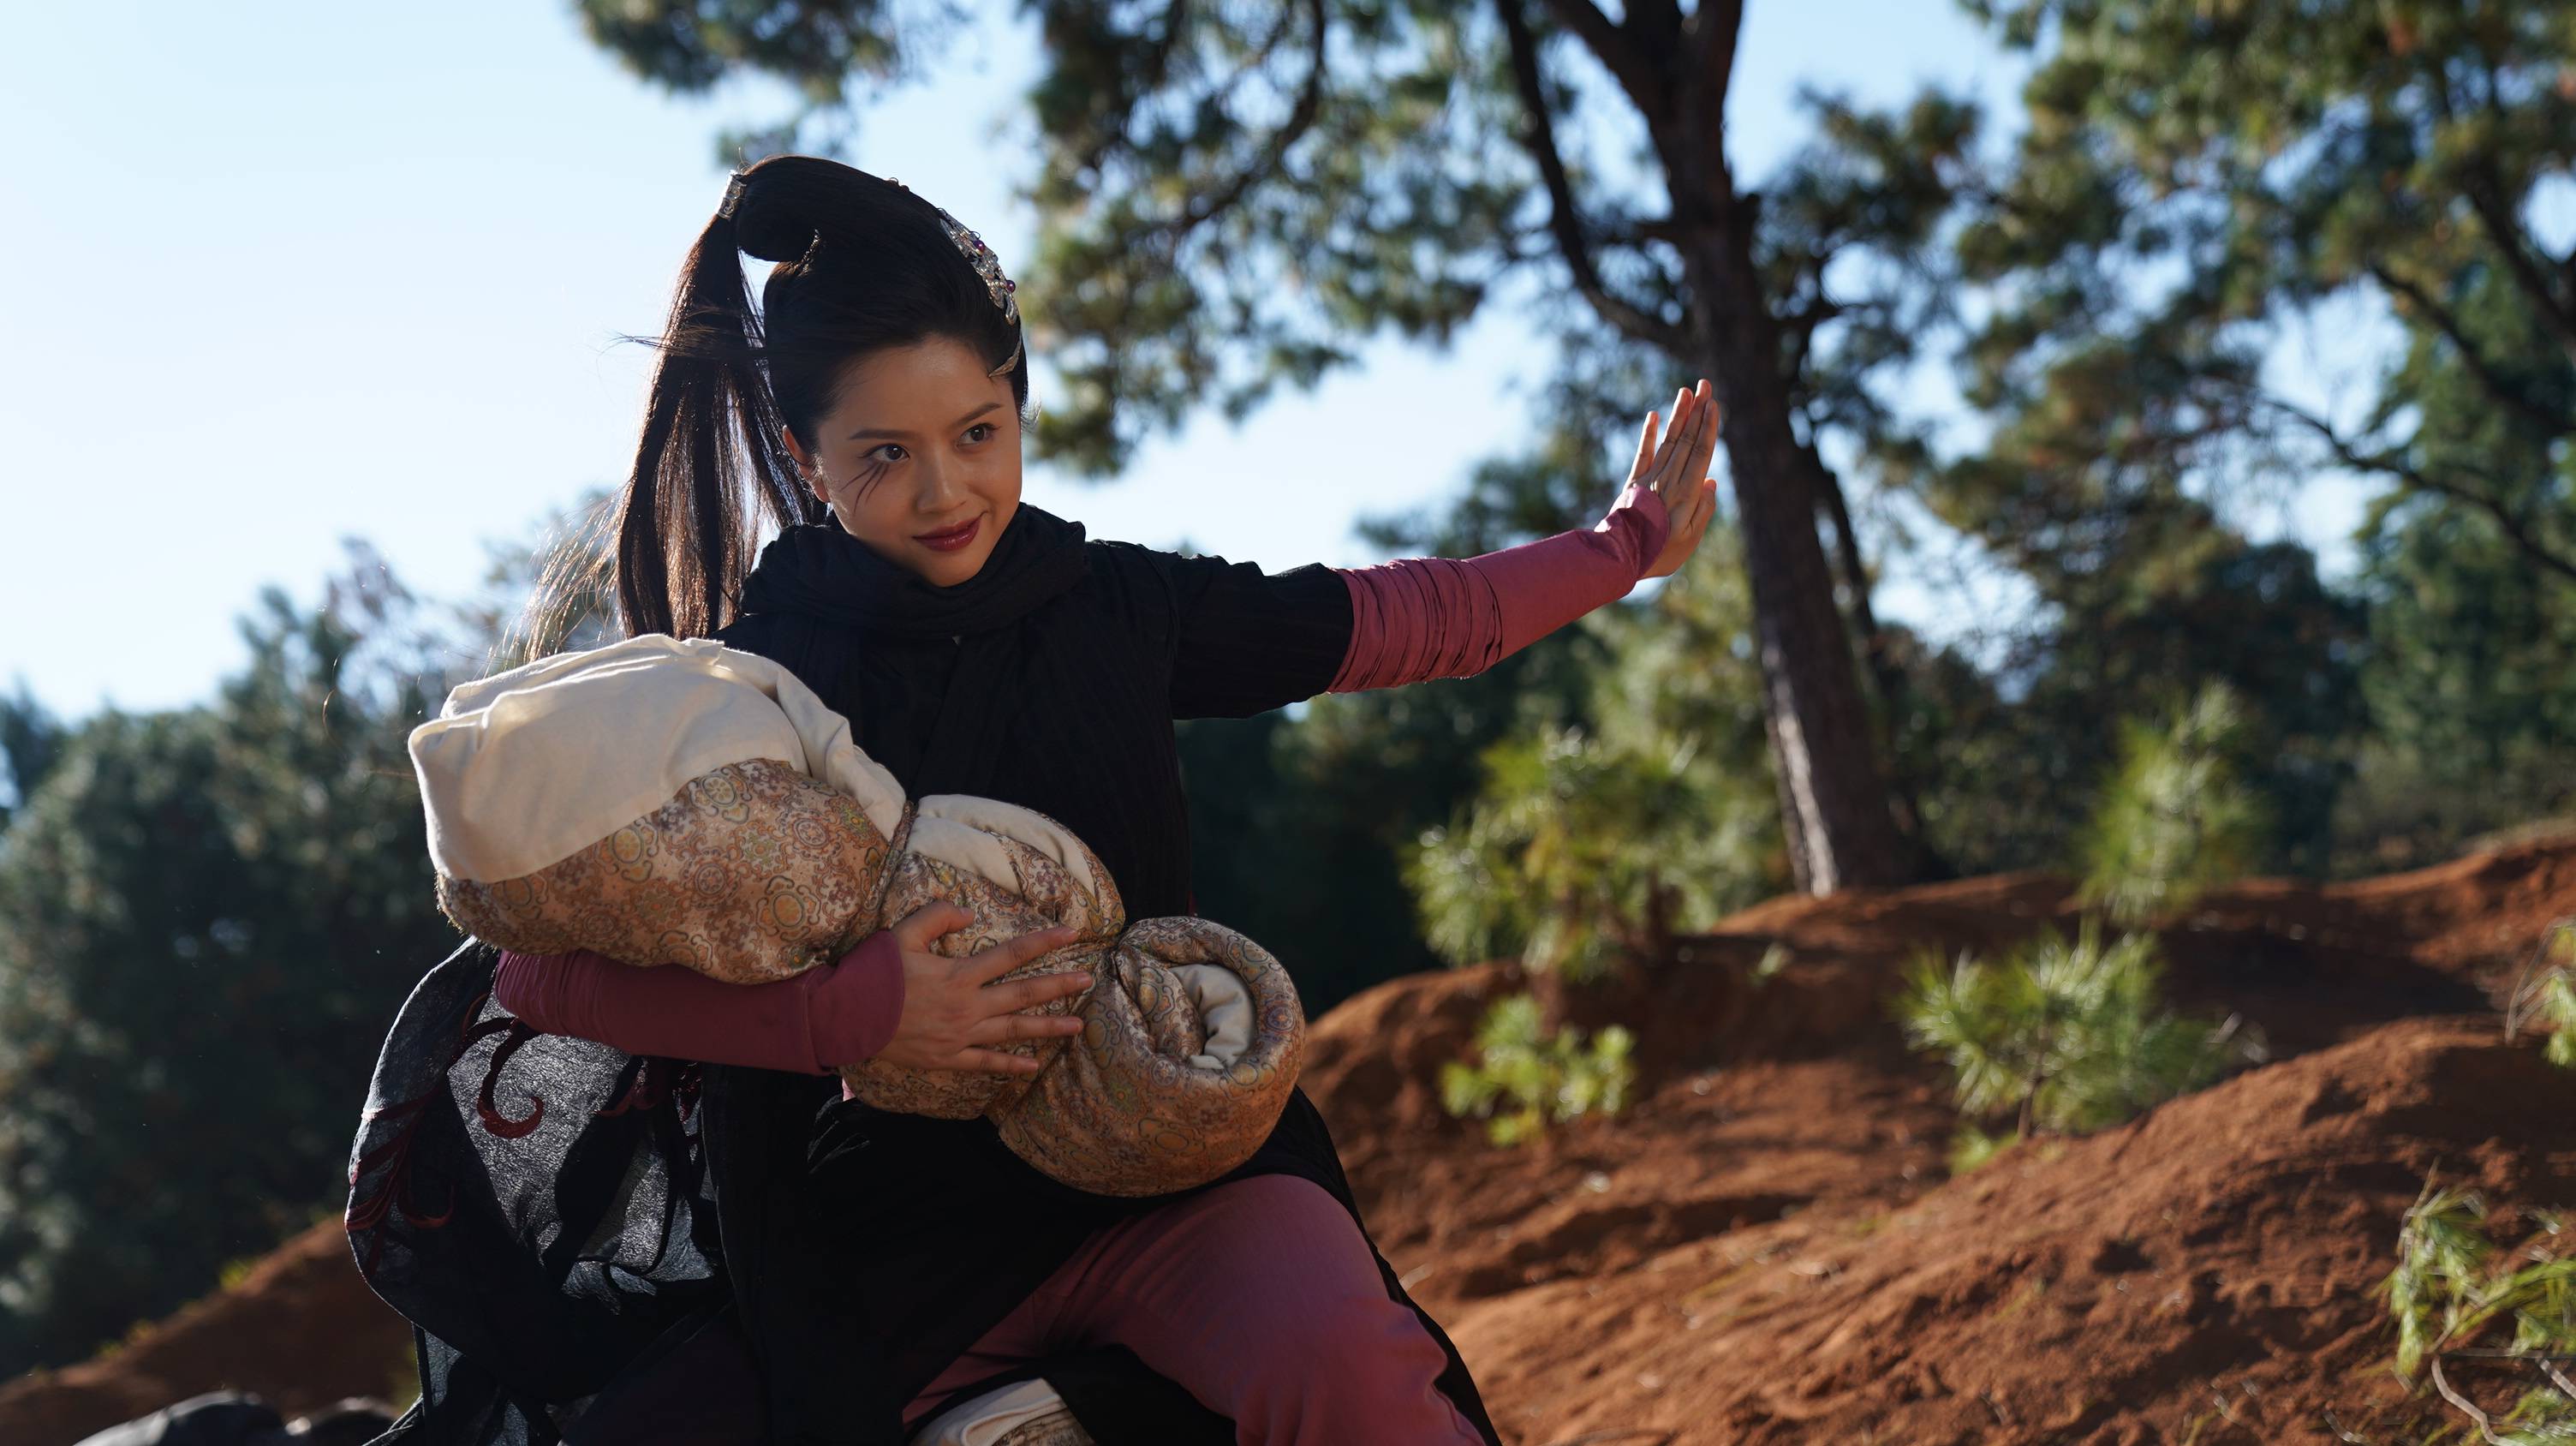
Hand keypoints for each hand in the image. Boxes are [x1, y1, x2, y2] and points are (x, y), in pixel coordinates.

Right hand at [872, 901, 1091, 1075]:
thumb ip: (938, 916)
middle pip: (1023, 995)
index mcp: (960, 975)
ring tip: (1077, 1026)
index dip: (1044, 942)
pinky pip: (986, 1063)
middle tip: (1087, 983)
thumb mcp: (903, 933)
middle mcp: (968, 1006)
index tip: (1072, 932)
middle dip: (1059, 988)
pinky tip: (1033, 1065)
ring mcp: (960, 1036)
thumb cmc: (873, 973)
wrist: (846, 1018)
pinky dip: (1011, 1065)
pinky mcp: (948, 1058)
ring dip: (1048, 1028)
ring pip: (1013, 1031)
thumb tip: (970, 910)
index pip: (1012, 954)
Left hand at [1627, 378, 1721, 579]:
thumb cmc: (1661, 554)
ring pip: (1669, 441)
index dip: (1708, 426)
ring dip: (1679, 415)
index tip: (1713, 404)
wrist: (1620, 559)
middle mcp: (1669, 480)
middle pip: (1688, 439)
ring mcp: (1650, 479)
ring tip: (1686, 391)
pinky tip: (1654, 415)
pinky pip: (1643, 454)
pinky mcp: (1634, 483)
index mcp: (1686, 493)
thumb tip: (1711, 480)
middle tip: (1705, 385)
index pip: (1701, 452)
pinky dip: (1649, 434)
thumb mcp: (1691, 539)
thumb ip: (1704, 509)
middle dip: (1698, 411)